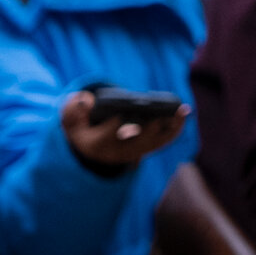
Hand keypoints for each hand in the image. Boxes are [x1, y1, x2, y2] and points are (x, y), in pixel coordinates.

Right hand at [60, 91, 187, 169]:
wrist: (93, 145)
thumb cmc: (83, 127)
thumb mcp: (72, 120)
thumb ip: (73, 110)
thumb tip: (85, 102)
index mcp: (98, 145)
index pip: (108, 136)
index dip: (115, 127)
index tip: (122, 116)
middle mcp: (119, 152)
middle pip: (135, 142)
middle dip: (145, 131)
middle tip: (156, 120)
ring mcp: (135, 151)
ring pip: (154, 142)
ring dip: (169, 127)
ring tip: (180, 110)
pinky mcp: (148, 147)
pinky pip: (164, 140)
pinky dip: (175, 127)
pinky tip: (184, 112)